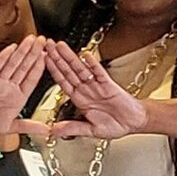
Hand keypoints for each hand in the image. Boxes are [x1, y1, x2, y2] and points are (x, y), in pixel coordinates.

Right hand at [0, 37, 48, 134]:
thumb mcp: (11, 127)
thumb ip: (29, 126)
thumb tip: (47, 130)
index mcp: (18, 96)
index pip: (32, 79)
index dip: (39, 67)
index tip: (48, 56)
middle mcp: (10, 86)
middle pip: (24, 67)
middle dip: (34, 54)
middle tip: (43, 41)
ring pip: (12, 63)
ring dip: (22, 51)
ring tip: (31, 40)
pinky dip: (4, 57)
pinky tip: (12, 48)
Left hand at [33, 41, 147, 138]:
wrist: (133, 122)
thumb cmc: (114, 124)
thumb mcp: (90, 130)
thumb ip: (72, 128)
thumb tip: (53, 131)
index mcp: (79, 99)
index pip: (62, 82)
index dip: (52, 70)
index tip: (43, 59)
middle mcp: (86, 89)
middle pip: (68, 71)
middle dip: (57, 58)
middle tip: (47, 44)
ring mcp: (96, 85)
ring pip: (80, 69)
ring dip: (70, 57)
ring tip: (60, 45)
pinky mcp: (109, 85)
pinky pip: (99, 73)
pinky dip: (93, 64)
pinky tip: (86, 55)